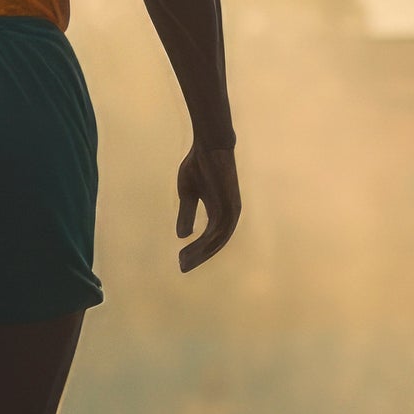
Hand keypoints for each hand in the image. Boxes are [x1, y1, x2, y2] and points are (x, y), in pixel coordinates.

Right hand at [174, 137, 241, 270]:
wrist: (209, 147)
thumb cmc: (199, 166)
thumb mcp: (188, 194)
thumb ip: (187, 214)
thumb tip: (182, 236)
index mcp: (220, 211)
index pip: (211, 238)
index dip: (198, 251)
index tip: (183, 260)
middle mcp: (229, 214)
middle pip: (215, 244)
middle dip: (199, 256)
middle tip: (183, 267)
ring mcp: (231, 211)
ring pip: (217, 240)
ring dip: (201, 252)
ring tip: (184, 261)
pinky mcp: (230, 206)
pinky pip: (218, 230)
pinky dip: (205, 241)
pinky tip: (191, 247)